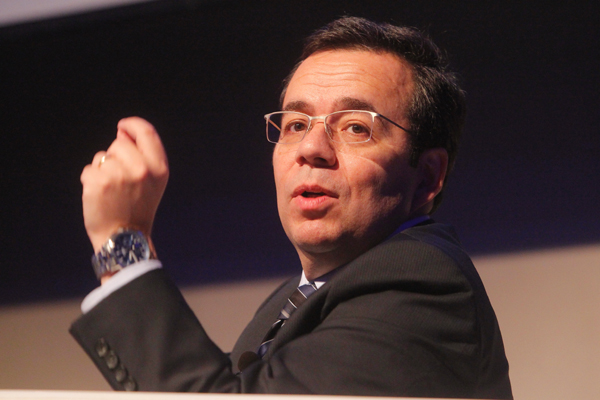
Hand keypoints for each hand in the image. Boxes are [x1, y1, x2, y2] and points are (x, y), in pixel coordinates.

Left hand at [81, 117, 168, 252]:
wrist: (125, 239)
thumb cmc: (138, 208)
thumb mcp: (153, 181)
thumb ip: (143, 154)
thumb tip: (121, 131)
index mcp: (159, 168)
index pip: (146, 132)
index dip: (132, 124)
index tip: (122, 127)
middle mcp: (142, 169)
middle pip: (119, 143)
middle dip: (115, 155)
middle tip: (120, 179)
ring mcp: (119, 176)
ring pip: (102, 157)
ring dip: (102, 170)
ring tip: (112, 190)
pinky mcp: (99, 183)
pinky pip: (89, 170)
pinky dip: (91, 181)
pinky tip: (101, 196)